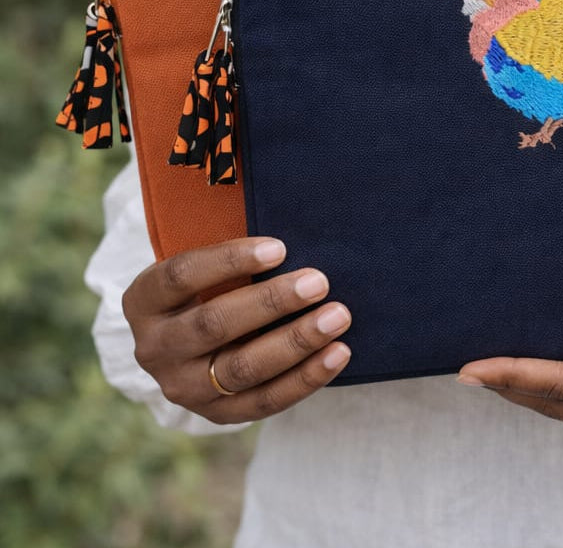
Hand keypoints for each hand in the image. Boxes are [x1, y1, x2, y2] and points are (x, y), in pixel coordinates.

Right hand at [122, 238, 351, 422]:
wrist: (189, 346)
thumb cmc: (209, 285)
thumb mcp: (202, 265)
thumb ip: (232, 251)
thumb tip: (291, 226)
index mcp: (144, 300)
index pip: (182, 275)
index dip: (230, 261)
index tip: (280, 247)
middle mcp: (154, 348)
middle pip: (214, 324)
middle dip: (272, 302)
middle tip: (319, 282)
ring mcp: (181, 388)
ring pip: (242, 368)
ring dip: (296, 341)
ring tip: (338, 316)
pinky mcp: (215, 415)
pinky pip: (265, 401)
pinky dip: (306, 378)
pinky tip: (338, 353)